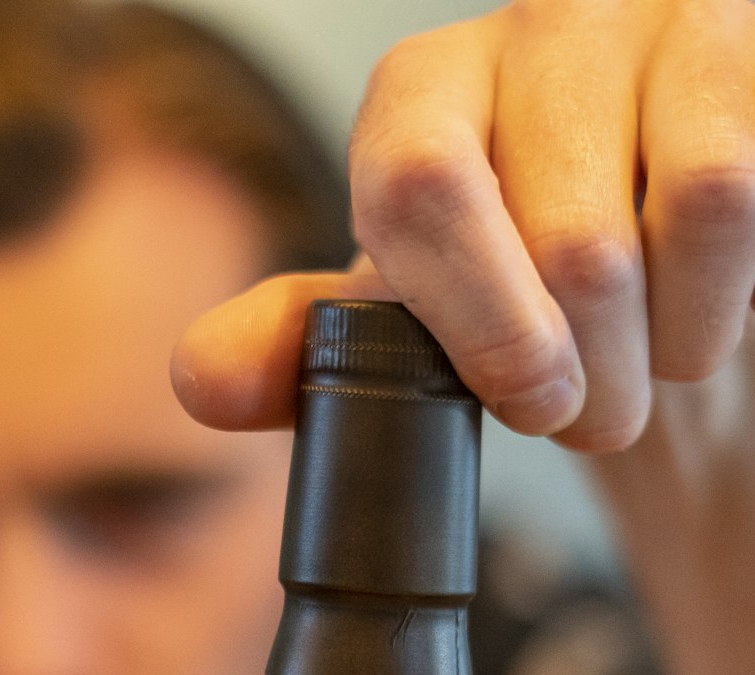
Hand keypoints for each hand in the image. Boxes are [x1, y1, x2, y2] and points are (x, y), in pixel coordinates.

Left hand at [173, 0, 754, 452]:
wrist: (665, 290)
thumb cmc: (528, 308)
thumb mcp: (408, 333)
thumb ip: (306, 349)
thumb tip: (202, 380)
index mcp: (423, 97)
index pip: (418, 184)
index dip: (481, 325)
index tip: (532, 405)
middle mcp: (536, 32)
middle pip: (569, 232)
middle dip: (595, 376)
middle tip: (596, 409)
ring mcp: (659, 22)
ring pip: (693, 201)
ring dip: (674, 342)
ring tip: (657, 362)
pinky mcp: (752, 47)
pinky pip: (747, 184)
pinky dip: (730, 296)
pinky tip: (711, 304)